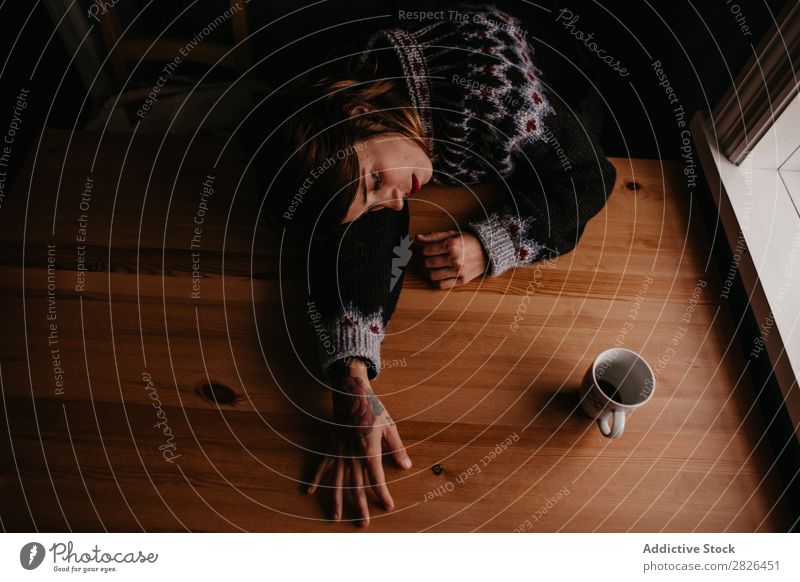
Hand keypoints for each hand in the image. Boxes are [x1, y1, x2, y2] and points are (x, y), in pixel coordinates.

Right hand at [307, 359, 411, 525]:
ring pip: (338, 480)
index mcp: (369, 449)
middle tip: (363, 524)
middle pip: (356, 485)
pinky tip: (309, 491)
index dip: (383, 493)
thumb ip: (397, 449)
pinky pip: (323, 465)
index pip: (377, 478)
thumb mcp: (389, 427)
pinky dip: (316, 478)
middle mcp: (353, 454)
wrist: (351, 392)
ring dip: (337, 500)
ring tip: (335, 519)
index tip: (388, 506)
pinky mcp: (331, 446)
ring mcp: (340, 451)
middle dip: (360, 505)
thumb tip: (406, 467)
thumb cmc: (372, 409)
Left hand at [415, 230, 487, 288]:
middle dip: (418, 260)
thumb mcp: (452, 234)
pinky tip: (433, 274)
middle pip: (427, 263)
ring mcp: (458, 272)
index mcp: (452, 245)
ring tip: (423, 266)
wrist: (488, 251)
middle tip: (417, 257)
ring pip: (432, 275)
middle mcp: (455, 259)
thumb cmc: (468, 241)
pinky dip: (433, 280)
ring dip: (423, 271)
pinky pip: (441, 285)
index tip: (416, 248)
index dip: (417, 249)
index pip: (426, 250)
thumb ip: (434, 236)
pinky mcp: (461, 281)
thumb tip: (416, 238)